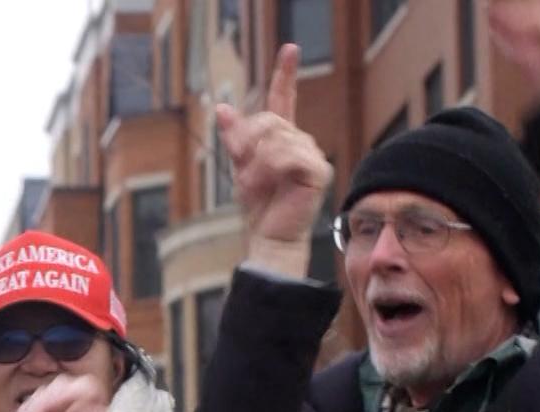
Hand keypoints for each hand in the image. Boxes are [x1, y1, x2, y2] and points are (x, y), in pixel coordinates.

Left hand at [216, 45, 332, 278]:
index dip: (285, 74)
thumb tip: (221, 108)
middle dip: (248, 142)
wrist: (269, 236)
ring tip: (256, 184)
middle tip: (242, 169)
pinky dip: (270, 168)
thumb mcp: (240, 166)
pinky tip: (271, 184)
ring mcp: (312, 155)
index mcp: (284, 138)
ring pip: (277, 137)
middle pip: (270, 120)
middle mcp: (302, 142)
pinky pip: (287, 154)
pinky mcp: (318, 170)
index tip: (289, 48)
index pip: (284, 100)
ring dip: (257, 161)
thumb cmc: (259, 206)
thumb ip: (236, 138)